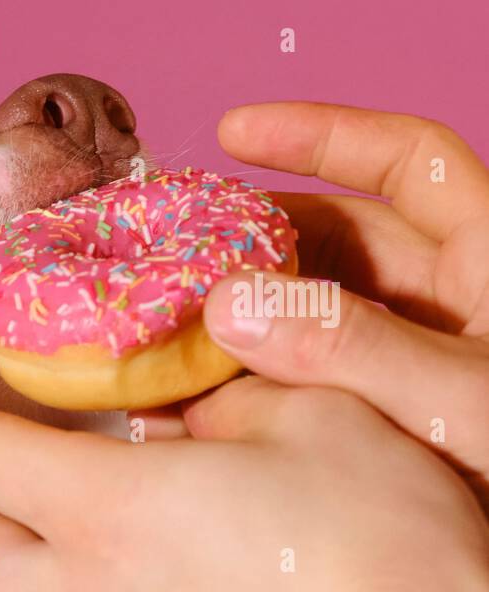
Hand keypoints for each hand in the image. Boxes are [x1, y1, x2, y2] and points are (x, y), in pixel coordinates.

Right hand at [195, 104, 488, 503]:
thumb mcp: (456, 400)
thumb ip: (350, 350)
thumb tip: (232, 304)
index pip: (408, 161)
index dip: (324, 134)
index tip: (236, 132)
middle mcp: (451, 304)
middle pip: (344, 238)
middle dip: (259, 233)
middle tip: (177, 244)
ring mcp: (416, 363)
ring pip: (318, 312)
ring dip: (248, 311)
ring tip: (172, 316)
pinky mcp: (386, 421)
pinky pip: (308, 379)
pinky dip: (258, 377)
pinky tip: (202, 391)